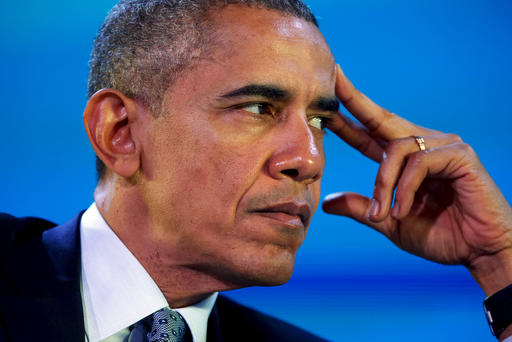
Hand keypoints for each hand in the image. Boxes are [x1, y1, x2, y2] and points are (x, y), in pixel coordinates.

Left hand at [323, 65, 511, 295]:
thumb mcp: (389, 222)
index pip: (368, 134)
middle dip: (354, 99)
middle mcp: (422, 146)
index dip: (346, 120)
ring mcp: (442, 146)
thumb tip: (326, 203)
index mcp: (403, 160)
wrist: (479, 252)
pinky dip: (406, 188)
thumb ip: (361, 208)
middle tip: (333, 78)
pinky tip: (403, 210)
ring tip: (383, 214)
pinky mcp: (459, 154)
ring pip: (396, 149)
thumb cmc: (441, 236)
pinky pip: (419, 162)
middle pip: (380, 118)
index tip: (323, 107)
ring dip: (384, 184)